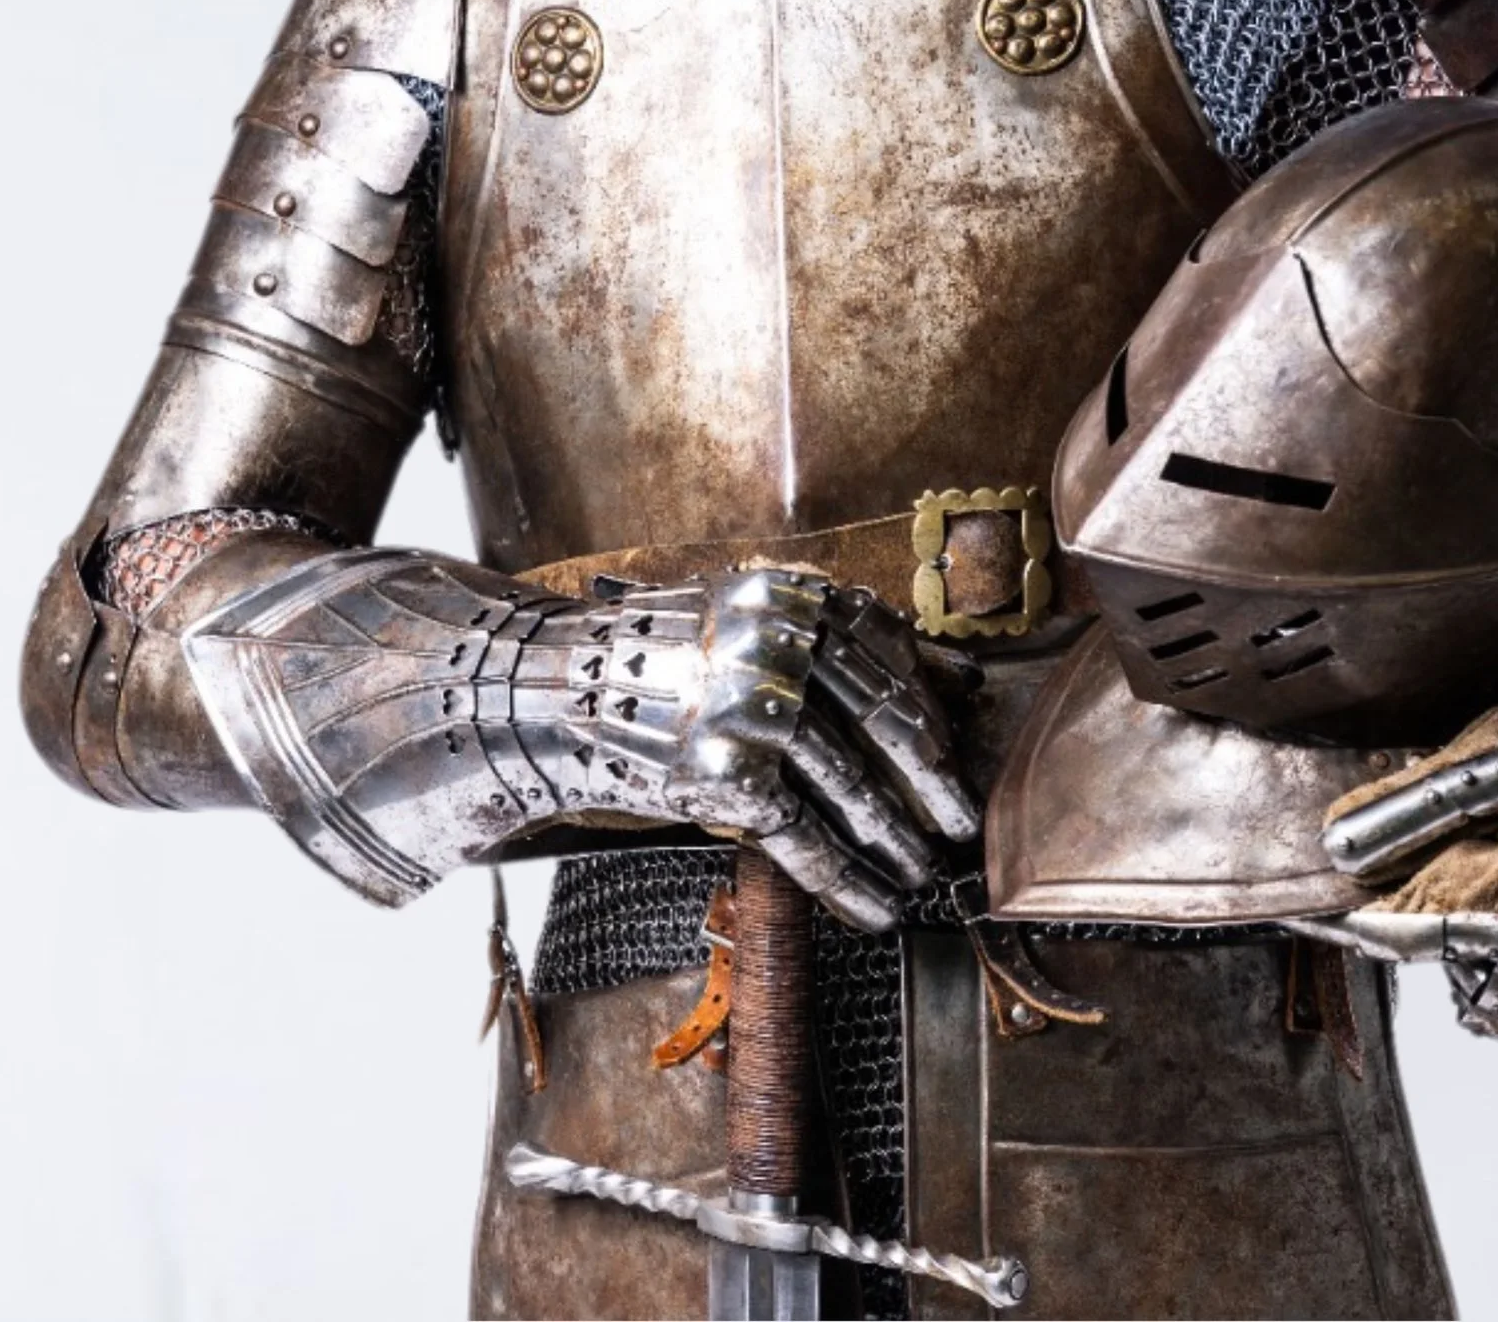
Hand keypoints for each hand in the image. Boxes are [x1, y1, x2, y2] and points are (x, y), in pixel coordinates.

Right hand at [182, 550, 977, 926]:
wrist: (532, 687)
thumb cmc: (650, 662)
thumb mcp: (747, 621)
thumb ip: (834, 642)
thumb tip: (944, 683)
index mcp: (790, 591)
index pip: (888, 656)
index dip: (928, 716)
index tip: (958, 758)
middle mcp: (777, 637)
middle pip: (881, 718)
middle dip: (930, 782)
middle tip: (966, 828)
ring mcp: (748, 703)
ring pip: (850, 785)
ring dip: (896, 840)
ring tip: (924, 878)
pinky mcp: (718, 770)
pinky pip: (803, 834)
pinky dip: (848, 875)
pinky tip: (875, 906)